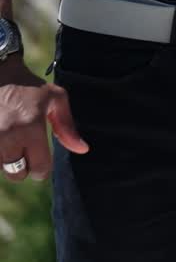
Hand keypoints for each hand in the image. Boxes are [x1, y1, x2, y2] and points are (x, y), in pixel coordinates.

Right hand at [0, 59, 88, 182]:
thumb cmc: (29, 87)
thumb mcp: (55, 99)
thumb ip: (67, 126)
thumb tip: (82, 149)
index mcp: (30, 128)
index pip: (38, 168)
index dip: (42, 169)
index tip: (41, 163)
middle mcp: (7, 138)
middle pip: (16, 174)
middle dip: (23, 167)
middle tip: (25, 151)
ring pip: (0, 168)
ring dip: (6, 160)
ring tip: (10, 140)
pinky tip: (1, 139)